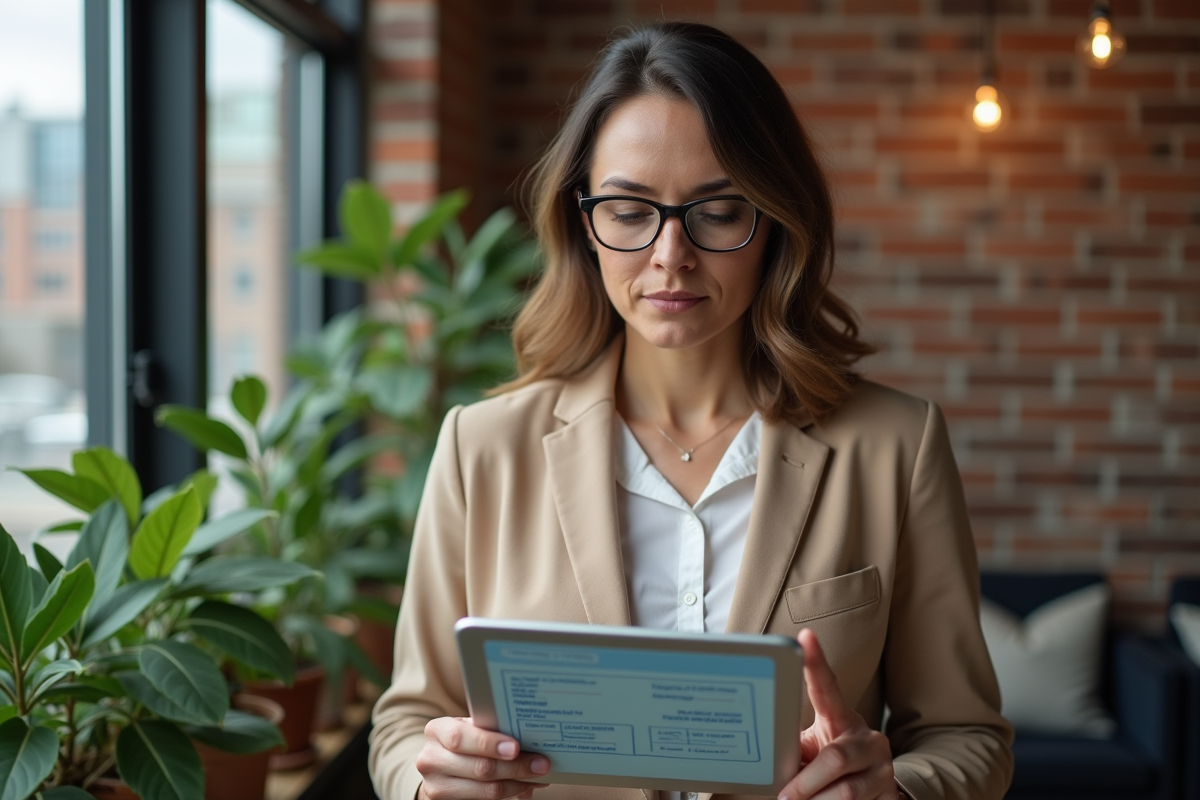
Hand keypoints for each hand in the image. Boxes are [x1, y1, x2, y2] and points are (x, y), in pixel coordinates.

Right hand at [415, 716, 549, 799]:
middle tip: (541, 764)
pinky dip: (510, 794)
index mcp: (436, 731)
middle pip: (479, 767)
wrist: (440, 766)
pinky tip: (524, 787)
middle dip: (515, 767)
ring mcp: (436, 786)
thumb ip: (489, 729)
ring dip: (517, 784)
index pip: (461, 738)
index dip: (489, 743)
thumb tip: (528, 734)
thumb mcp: (468, 728)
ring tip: (538, 778)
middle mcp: (431, 759)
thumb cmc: (463, 742)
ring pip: (486, 790)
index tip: (516, 747)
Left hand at [778, 629, 898, 799]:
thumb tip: (757, 751)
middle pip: (835, 758)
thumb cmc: (829, 763)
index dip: (816, 663)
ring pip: (847, 790)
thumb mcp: (812, 749)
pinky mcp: (891, 792)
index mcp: (841, 718)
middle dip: (805, 782)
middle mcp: (868, 738)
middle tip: (783, 796)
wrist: (872, 790)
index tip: (804, 639)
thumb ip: (791, 744)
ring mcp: (883, 767)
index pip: (827, 688)